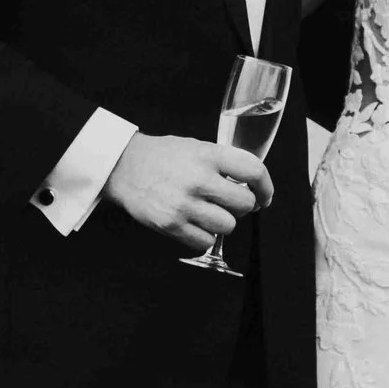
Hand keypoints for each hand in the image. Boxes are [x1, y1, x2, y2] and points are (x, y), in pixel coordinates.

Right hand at [103, 134, 274, 249]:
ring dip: (223, 222)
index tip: (264, 195)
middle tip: (230, 202)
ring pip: (228, 226)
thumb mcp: (197, 146)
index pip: (254, 171)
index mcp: (208, 155)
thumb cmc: (163, 157)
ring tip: (209, 211)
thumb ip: (224, 162)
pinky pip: (206, 241)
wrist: (123, 167)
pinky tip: (196, 223)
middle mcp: (199, 179)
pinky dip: (205, 236)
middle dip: (242, 205)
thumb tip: (253, 185)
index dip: (265, 187)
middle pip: (245, 204)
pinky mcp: (171, 225)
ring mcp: (184, 204)